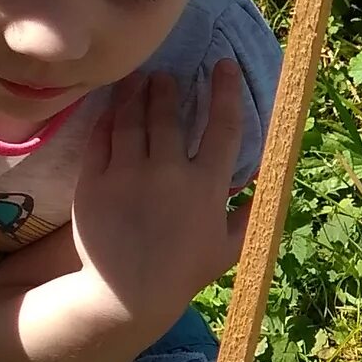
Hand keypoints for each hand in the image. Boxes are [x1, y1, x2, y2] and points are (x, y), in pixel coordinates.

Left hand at [68, 65, 246, 320]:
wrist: (127, 294)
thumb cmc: (183, 272)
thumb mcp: (228, 248)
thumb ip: (249, 214)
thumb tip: (267, 186)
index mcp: (206, 187)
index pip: (222, 126)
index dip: (226, 91)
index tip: (224, 67)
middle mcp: (168, 173)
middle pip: (169, 114)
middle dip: (169, 89)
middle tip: (167, 77)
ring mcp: (128, 175)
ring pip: (133, 119)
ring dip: (138, 94)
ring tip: (140, 82)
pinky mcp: (94, 181)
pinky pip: (102, 137)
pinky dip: (109, 117)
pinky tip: (113, 107)